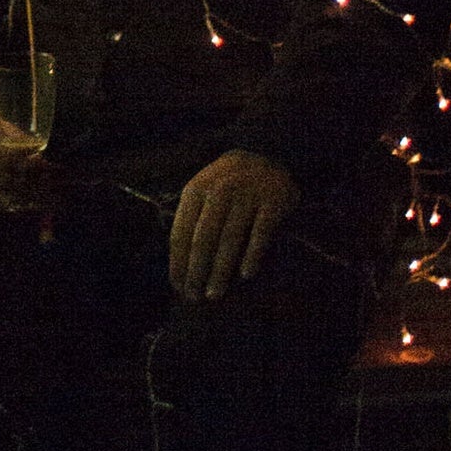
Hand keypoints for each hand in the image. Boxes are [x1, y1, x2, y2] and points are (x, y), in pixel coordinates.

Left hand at [167, 149, 299, 299]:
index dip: (178, 262)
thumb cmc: (229, 183)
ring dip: (220, 270)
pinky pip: (261, 233)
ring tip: (215, 293)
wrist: (268, 154)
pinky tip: (246, 275)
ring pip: (230, 239)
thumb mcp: (204, 190)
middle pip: (203, 239)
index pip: (181, 232)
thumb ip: (191, 217)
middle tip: (194, 296)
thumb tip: (178, 262)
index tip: (177, 286)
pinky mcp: (273, 200)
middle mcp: (219, 190)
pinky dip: (252, 255)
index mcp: (196, 189)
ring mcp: (247, 194)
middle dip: (196, 271)